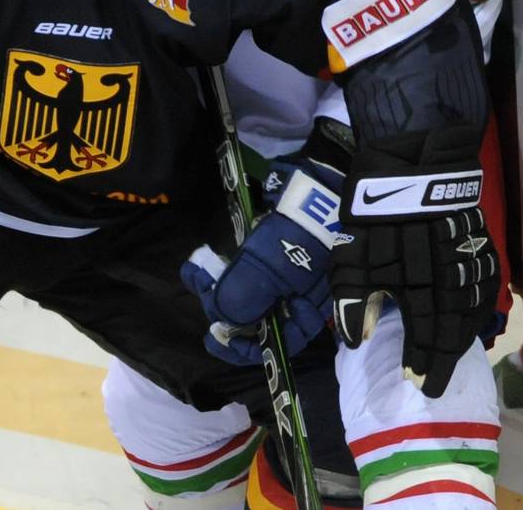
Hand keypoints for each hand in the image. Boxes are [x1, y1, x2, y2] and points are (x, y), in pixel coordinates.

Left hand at [181, 158, 341, 364]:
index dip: (243, 346)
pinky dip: (226, 265)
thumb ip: (246, 296)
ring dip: (219, 285)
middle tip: (201, 287)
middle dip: (224, 307)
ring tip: (197, 269)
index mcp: (309, 311)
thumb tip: (222, 320)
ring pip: (248, 291)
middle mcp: (300, 296)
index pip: (276, 343)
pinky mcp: (276, 246)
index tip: (213, 337)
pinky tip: (207, 257)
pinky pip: (247, 265)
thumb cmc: (304, 230)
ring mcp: (288, 270)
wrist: (325, 176)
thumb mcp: (273, 267)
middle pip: (257, 317)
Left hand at [331, 126, 498, 397]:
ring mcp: (471, 265)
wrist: (414, 162)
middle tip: (437, 381)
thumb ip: (352, 302)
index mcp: (422, 291)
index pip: (427, 339)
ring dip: (463, 338)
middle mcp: (453, 284)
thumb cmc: (376, 212)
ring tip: (452, 356)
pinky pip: (485, 289)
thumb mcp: (351, 258)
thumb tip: (355, 340)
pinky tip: (472, 320)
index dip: (423, 362)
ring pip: (473, 313)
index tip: (417, 381)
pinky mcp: (481, 245)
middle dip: (444, 360)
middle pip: (454, 332)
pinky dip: (478, 311)